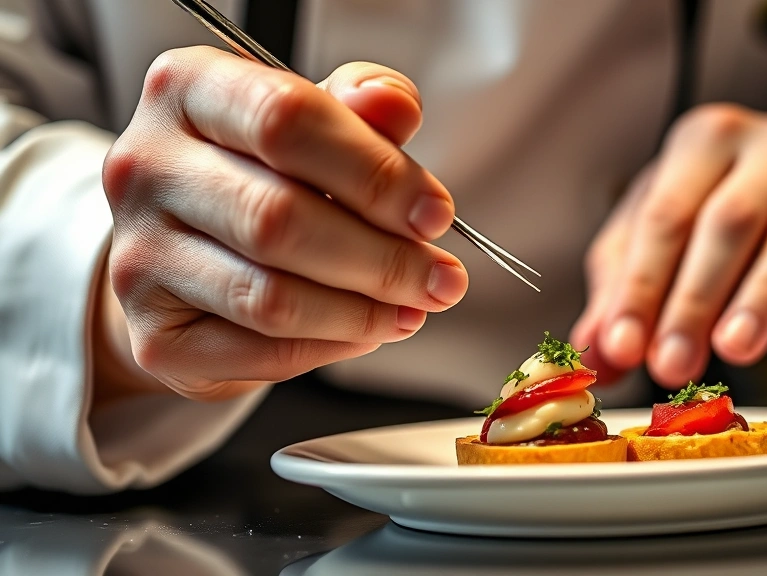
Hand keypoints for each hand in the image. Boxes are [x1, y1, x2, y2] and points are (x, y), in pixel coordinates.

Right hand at [97, 46, 467, 402]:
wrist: (188, 251)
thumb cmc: (260, 177)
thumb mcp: (314, 121)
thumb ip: (361, 109)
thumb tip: (394, 107)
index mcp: (185, 91)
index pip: (285, 119)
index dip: (375, 172)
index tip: (435, 213)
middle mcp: (145, 168)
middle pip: (280, 219)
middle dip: (383, 257)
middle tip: (440, 278)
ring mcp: (139, 257)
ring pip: (273, 298)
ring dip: (364, 311)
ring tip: (412, 306)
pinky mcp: (156, 335)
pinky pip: (262, 351)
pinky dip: (331, 346)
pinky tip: (366, 329)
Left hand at [571, 104, 766, 387]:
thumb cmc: (748, 223)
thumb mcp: (676, 246)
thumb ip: (630, 294)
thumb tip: (595, 357)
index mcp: (707, 141)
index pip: (665, 215)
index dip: (640, 285)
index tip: (624, 347)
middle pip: (727, 220)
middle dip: (693, 299)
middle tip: (672, 365)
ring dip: (763, 292)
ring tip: (734, 350)